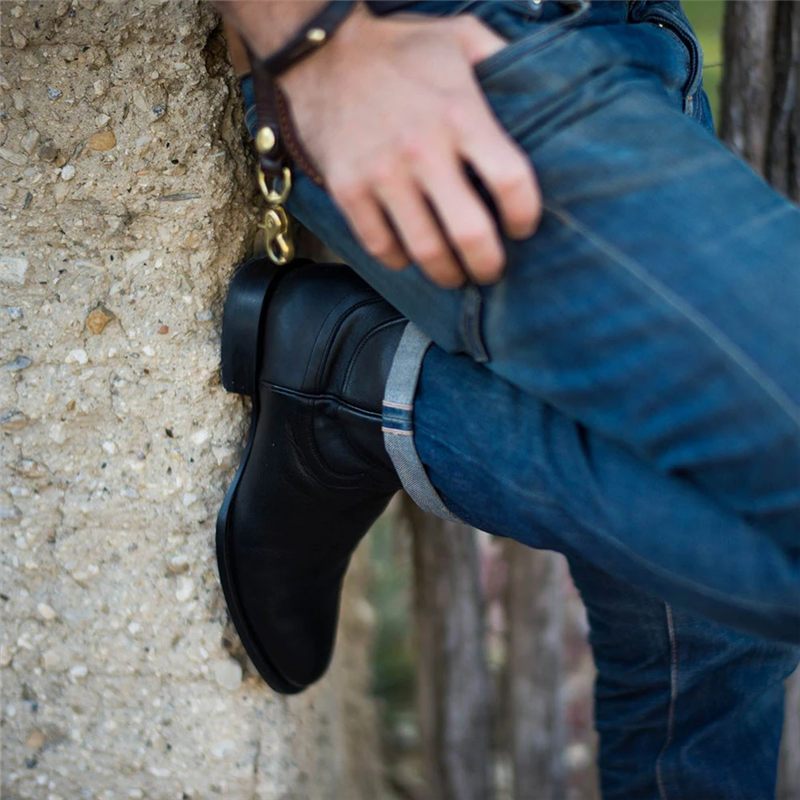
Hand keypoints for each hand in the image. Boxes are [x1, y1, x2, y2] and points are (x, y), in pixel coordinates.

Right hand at [280, 6, 541, 287]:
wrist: (320, 52)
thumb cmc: (398, 48)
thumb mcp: (459, 35)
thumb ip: (501, 58)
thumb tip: (543, 83)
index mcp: (460, 113)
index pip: (511, 181)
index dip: (525, 215)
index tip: (522, 227)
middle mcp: (422, 147)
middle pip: (470, 232)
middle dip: (487, 264)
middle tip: (490, 270)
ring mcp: (381, 172)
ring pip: (425, 250)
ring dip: (446, 273)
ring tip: (454, 274)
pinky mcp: (347, 189)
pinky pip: (381, 246)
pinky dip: (400, 260)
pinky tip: (410, 254)